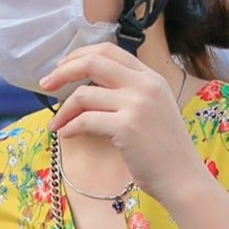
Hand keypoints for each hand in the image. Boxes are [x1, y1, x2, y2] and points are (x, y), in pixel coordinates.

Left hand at [42, 44, 213, 205]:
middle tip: (45, 84)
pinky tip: (65, 134)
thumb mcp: (152, 110)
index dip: (80, 56)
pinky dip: (69, 127)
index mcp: (151, 77)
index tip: (62, 67)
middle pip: (93, 63)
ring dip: (63, 110)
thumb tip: (88, 91)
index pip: (109, 51)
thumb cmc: (163, 150)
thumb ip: (128, 94)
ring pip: (84, 94)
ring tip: (55, 124)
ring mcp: (137, 104)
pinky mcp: (126, 126)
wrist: (183, 177)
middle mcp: (145, 85)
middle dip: (63, 72)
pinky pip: (85, 121)